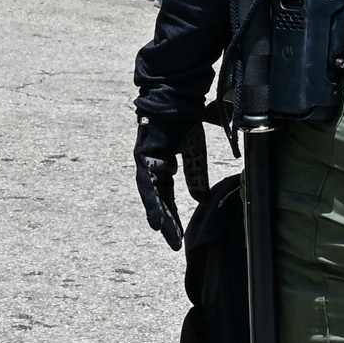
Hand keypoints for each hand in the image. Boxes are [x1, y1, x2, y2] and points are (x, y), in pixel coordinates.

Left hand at [133, 106, 210, 248]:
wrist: (176, 100)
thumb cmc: (184, 123)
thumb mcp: (194, 154)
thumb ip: (196, 176)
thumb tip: (200, 200)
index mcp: (163, 166)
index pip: (167, 196)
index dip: (172, 215)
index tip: (179, 235)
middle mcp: (151, 166)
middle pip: (158, 199)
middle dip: (166, 221)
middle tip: (174, 242)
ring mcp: (144, 161)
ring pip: (150, 193)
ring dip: (158, 213)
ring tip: (163, 232)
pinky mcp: (143, 155)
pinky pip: (147, 181)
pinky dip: (152, 197)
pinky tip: (156, 211)